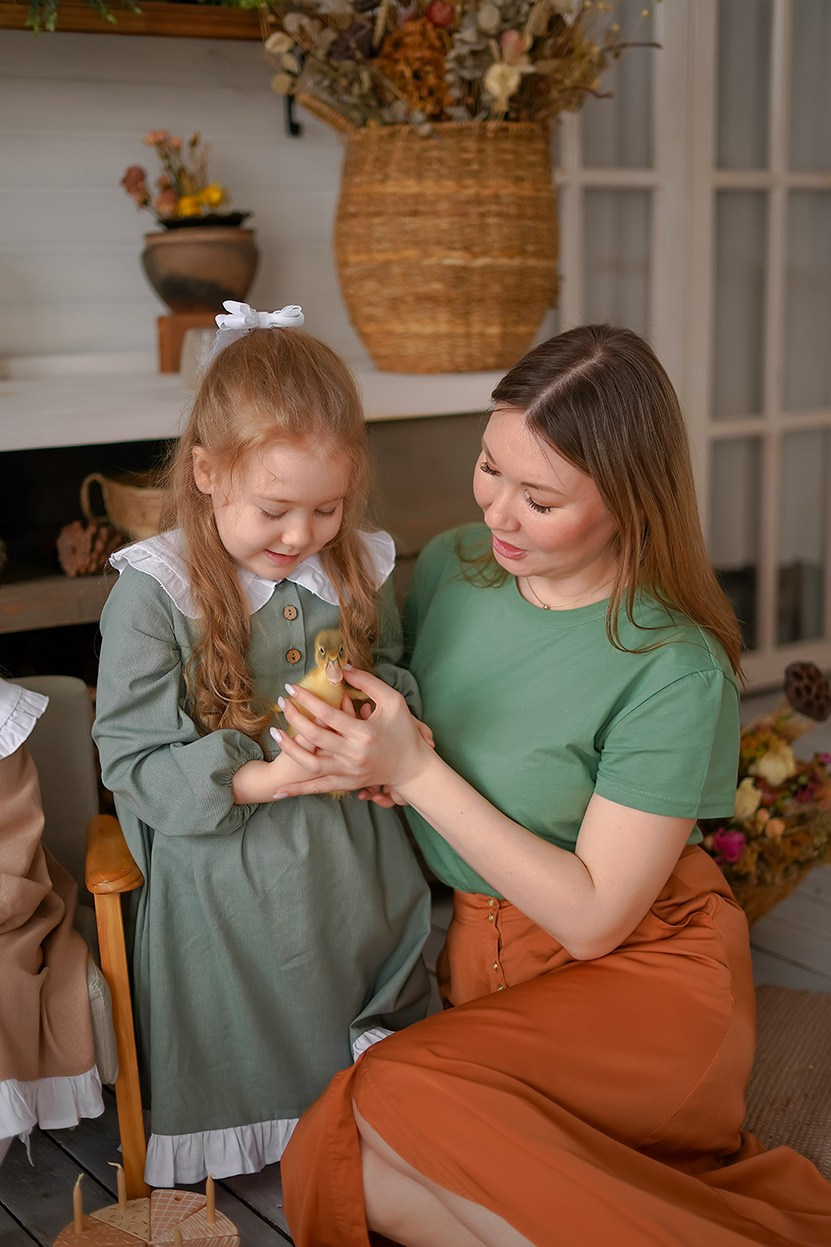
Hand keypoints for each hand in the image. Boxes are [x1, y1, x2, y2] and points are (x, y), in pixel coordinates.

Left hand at [273, 667, 433, 798]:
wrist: (413, 767)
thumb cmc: (404, 731)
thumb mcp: (392, 700)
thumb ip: (368, 682)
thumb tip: (341, 668)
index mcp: (365, 732)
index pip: (328, 714)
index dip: (307, 699)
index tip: (291, 688)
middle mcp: (354, 754)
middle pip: (314, 736)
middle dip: (293, 717)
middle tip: (281, 702)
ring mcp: (349, 772)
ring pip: (310, 764)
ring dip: (289, 748)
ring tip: (274, 732)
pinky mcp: (346, 784)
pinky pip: (317, 788)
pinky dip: (297, 789)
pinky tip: (278, 790)